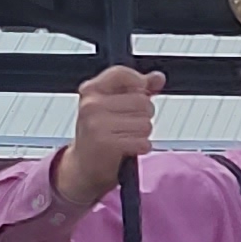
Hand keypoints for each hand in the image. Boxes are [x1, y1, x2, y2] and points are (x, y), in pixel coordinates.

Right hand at [54, 66, 162, 211]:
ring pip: (145, 123)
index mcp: (91, 90)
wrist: (83, 167)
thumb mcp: (113, 106)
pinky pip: (143, 142)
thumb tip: (158, 78)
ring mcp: (98, 125)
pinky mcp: (107, 145)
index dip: (139, 84)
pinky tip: (127, 149)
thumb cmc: (99, 135)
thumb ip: (137, 89)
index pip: (123, 74)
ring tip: (125, 137)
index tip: (139, 93)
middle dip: (143, 116)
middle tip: (127, 125)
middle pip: (142, 101)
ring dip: (142, 134)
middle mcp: (92, 105)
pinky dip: (140, 147)